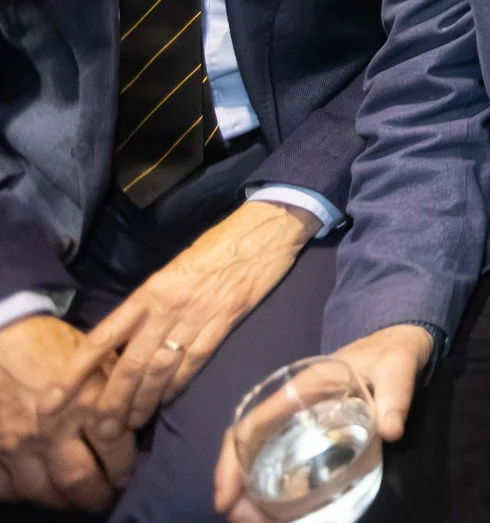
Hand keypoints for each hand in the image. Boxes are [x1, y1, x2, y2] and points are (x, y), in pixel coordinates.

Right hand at [0, 315, 132, 511]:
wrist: (3, 335)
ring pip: (43, 491)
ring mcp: (19, 443)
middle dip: (97, 496)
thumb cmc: (53, 343)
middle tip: (106, 497)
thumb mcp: (96, 358)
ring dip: (63, 502)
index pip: (116, 451)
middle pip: (80, 481)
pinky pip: (7, 486)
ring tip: (76, 500)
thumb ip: (115, 389)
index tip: (127, 473)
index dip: (125, 468)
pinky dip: (22, 494)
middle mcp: (53, 429)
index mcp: (86, 403)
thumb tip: (136, 419)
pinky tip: (37, 490)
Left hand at [55, 199, 315, 433]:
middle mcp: (168, 306)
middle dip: (112, 401)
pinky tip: (168, 399)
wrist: (264, 230)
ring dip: (144, 400)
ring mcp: (198, 315)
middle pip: (130, 364)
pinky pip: (195, 361)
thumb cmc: (217, 246)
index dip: (75, 372)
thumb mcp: (174, 269)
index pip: (103, 338)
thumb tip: (128, 340)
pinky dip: (178, 384)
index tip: (54, 400)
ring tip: (132, 423)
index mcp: (149, 291)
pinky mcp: (226, 321)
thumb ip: (152, 303)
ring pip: (160, 369)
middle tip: (100, 430)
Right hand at [214, 324, 432, 522]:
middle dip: (239, 488)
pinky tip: (283, 510)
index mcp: (301, 389)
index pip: (252, 425)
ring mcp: (302, 421)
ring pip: (264, 458)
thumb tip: (391, 432)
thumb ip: (396, 396)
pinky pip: (286, 459)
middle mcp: (292, 407)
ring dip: (255, 492)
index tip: (226, 499)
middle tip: (245, 522)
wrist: (402, 343)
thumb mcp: (397, 367)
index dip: (232, 462)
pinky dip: (278, 486)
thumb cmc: (393, 352)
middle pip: (250, 449)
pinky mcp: (317, 432)